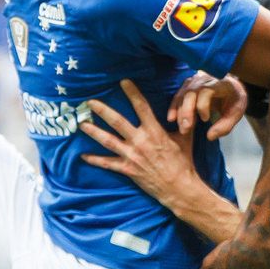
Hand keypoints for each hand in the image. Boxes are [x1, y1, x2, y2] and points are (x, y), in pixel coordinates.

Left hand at [80, 80, 196, 204]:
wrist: (178, 187)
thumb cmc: (183, 162)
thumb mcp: (185, 139)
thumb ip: (184, 122)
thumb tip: (187, 107)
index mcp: (155, 131)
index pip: (142, 107)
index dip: (132, 93)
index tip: (124, 81)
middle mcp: (140, 141)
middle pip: (117, 122)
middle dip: (102, 110)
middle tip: (89, 102)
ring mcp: (132, 156)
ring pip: (108, 140)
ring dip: (93, 132)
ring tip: (81, 124)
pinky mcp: (128, 169)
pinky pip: (108, 163)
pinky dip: (95, 160)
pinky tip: (83, 156)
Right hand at [169, 72, 247, 140]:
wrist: (232, 85)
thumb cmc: (234, 99)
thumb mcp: (236, 113)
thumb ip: (225, 125)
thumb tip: (210, 137)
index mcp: (219, 83)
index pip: (206, 91)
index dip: (203, 105)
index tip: (205, 119)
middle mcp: (205, 78)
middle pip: (191, 92)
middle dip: (187, 112)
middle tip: (186, 129)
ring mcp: (195, 80)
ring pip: (183, 94)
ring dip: (180, 112)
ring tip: (182, 128)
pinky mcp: (188, 85)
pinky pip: (178, 95)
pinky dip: (174, 107)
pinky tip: (171, 119)